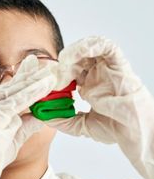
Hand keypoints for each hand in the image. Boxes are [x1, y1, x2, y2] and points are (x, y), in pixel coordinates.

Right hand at [0, 55, 56, 178]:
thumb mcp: (16, 136)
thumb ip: (29, 124)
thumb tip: (44, 114)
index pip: (10, 88)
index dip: (24, 78)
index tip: (36, 67)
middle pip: (13, 85)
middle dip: (31, 74)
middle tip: (44, 61)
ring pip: (17, 90)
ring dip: (35, 80)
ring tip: (51, 72)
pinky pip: (18, 100)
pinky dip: (33, 92)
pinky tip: (44, 85)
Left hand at [47, 36, 153, 178]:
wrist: (134, 133)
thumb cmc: (115, 128)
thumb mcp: (82, 126)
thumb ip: (64, 121)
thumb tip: (44, 117)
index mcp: (89, 86)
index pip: (68, 72)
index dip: (55, 74)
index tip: (45, 82)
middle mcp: (97, 75)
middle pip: (75, 59)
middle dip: (62, 64)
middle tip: (54, 76)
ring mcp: (107, 69)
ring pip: (88, 48)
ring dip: (73, 52)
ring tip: (64, 63)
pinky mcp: (119, 64)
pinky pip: (107, 46)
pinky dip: (90, 46)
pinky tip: (77, 55)